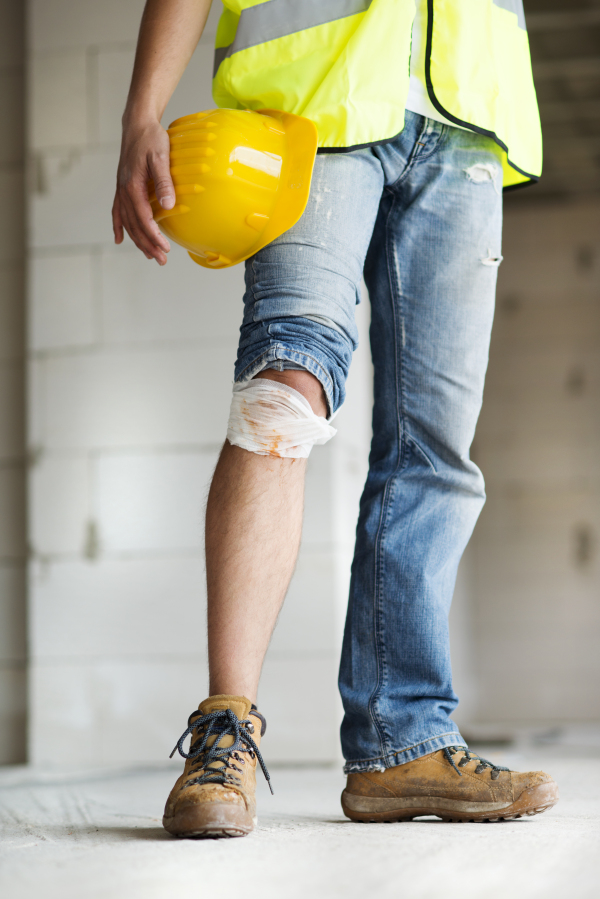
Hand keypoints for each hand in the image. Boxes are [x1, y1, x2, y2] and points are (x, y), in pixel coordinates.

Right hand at [112, 118, 174, 264]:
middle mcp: (123, 191)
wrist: (137, 124)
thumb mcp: (161, 157)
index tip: (165, 248)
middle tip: (161, 260)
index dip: (153, 235)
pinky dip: (119, 227)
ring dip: (138, 241)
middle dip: (148, 244)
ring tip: (150, 255)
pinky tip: (120, 240)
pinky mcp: (122, 187)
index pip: (143, 217)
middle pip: (134, 225)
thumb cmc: (151, 138)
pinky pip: (117, 212)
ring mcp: (121, 190)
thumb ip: (163, 182)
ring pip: (127, 222)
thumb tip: (168, 205)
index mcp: (132, 185)